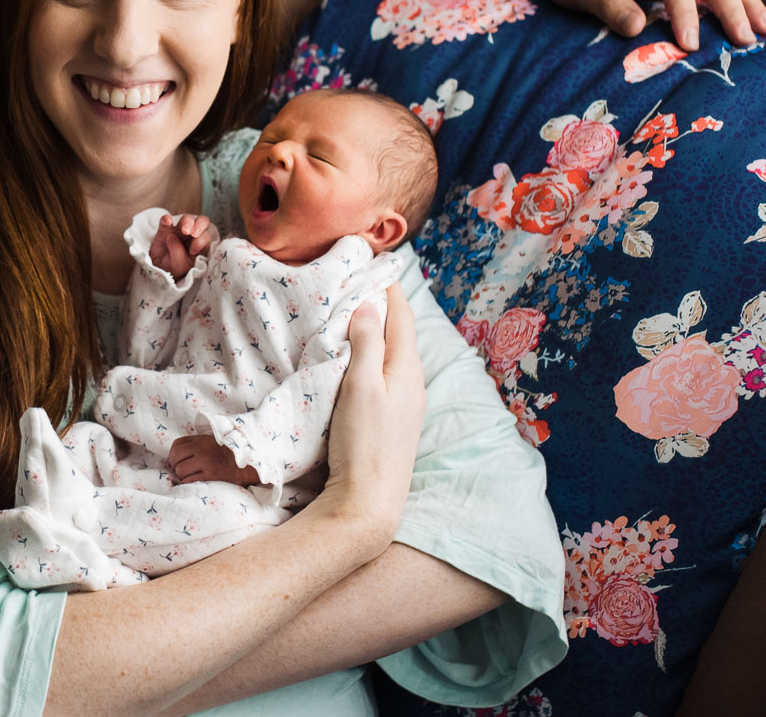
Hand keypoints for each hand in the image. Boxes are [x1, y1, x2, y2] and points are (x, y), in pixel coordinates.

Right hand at [149, 213, 215, 278]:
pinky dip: (166, 219)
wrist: (157, 267)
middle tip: (192, 233)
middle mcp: (192, 234)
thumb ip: (178, 253)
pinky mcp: (165, 228)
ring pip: (187, 219)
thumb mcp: (179, 266)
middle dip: (199, 225)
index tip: (192, 250)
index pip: (206, 237)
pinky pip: (166, 220)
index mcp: (200, 245)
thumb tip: (172, 237)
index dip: (201, 241)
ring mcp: (179, 229)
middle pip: (202, 222)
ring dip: (187, 221)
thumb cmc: (173, 266)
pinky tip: (167, 221)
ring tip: (183, 230)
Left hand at [170, 434, 259, 486]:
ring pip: (181, 471)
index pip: (176, 446)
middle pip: (175, 459)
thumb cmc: (227, 454)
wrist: (247, 464)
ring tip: (191, 476)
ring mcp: (206, 463)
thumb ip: (195, 444)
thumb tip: (175, 453)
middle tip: (183, 470)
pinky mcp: (211, 476)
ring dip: (183, 476)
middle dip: (176, 466)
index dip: (173, 455)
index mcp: (201, 440)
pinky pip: (189, 481)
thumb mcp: (211, 441)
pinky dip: (188, 483)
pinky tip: (194, 482)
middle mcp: (202, 450)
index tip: (178, 461)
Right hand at [303, 283, 423, 559]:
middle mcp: (412, 384)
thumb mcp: (361, 387)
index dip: (388, 286)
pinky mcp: (392, 420)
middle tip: (357, 280)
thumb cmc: (364, 444)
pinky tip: (355, 359)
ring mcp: (404, 404)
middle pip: (399, 332)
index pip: (401, 315)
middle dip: (381, 304)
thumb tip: (368, 304)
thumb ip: (365, 344)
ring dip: (376, 331)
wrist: (369, 504)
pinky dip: (371, 355)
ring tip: (353, 311)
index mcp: (407, 369)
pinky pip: (384, 373)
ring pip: (391, 354)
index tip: (372, 262)